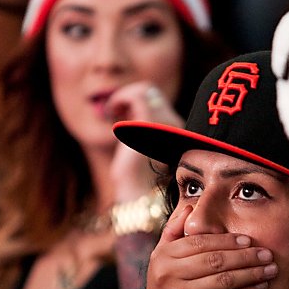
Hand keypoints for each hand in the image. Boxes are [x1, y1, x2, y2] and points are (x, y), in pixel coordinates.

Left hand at [107, 82, 183, 201]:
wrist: (138, 198)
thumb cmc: (136, 181)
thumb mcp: (140, 150)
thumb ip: (141, 130)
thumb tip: (124, 110)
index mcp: (177, 131)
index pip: (158, 101)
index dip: (136, 102)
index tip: (120, 115)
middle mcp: (176, 124)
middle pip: (152, 92)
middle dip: (129, 97)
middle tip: (114, 113)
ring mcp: (165, 124)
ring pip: (145, 90)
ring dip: (123, 96)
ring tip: (112, 111)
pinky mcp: (149, 125)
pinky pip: (137, 96)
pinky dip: (120, 98)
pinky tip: (111, 111)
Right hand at [131, 205, 277, 288]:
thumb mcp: (159, 258)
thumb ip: (173, 231)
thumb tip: (190, 207)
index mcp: (164, 256)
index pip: (201, 241)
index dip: (228, 240)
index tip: (249, 239)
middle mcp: (170, 274)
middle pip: (215, 259)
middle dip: (245, 256)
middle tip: (267, 253)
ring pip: (225, 280)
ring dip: (252, 273)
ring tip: (270, 269)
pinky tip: (261, 287)